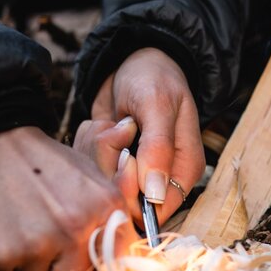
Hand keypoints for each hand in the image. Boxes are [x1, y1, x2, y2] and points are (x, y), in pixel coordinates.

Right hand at [0, 126, 128, 270]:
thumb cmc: (36, 162)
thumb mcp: (87, 172)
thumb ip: (113, 212)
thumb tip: (142, 251)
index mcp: (105, 208)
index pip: (109, 265)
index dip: (89, 269)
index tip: (74, 262)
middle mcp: (75, 229)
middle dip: (53, 270)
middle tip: (36, 241)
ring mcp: (37, 244)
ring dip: (24, 265)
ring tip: (14, 229)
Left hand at [76, 47, 204, 225]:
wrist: (132, 61)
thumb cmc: (153, 77)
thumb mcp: (157, 104)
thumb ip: (158, 148)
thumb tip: (155, 194)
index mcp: (183, 170)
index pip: (158, 209)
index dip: (134, 192)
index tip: (124, 157)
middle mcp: (159, 178)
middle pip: (124, 200)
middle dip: (111, 161)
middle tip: (117, 129)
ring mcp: (131, 172)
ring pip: (101, 183)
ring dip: (98, 148)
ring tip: (112, 122)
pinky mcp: (107, 164)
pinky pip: (87, 167)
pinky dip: (88, 143)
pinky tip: (102, 124)